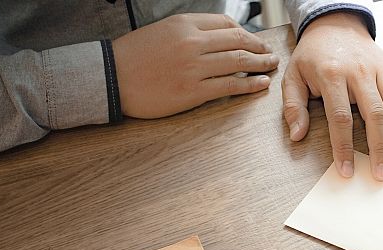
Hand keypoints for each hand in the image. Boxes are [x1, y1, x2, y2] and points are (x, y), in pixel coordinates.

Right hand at [113, 13, 278, 117]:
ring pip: (238, 62)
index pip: (226, 24)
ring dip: (261, 64)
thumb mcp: (162, 30)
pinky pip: (230, 86)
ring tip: (271, 65)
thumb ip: (190, 31)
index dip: (246, 33)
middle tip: (270, 53)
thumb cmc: (135, 56)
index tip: (255, 41)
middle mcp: (192, 43)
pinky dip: (250, 85)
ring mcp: (194, 68)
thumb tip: (220, 37)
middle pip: (238, 41)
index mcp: (184, 24)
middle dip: (259, 47)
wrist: (111, 77)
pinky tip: (261, 84)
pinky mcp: (193, 91)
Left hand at [282, 12, 382, 180]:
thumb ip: (293, 106)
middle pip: (375, 115)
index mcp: (333, 75)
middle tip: (381, 175)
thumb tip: (297, 135)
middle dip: (380, 149)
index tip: (347, 171)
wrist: (336, 25)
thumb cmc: (314, 55)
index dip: (344, 147)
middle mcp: (361, 73)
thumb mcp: (293, 76)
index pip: (340, 117)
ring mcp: (382, 71)